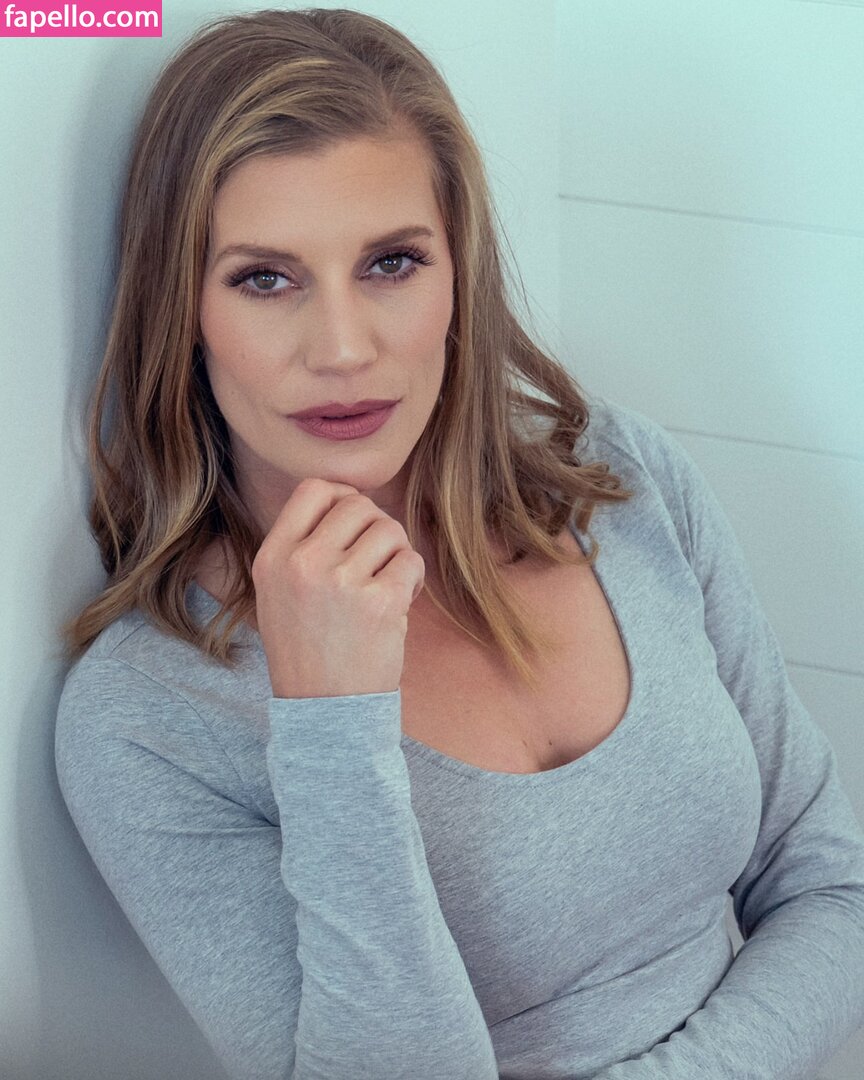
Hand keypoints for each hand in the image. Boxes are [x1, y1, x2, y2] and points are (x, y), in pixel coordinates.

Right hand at [251, 477, 425, 697]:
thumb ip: (302, 545)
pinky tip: (401, 600)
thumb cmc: (307, 648)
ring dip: (397, 553)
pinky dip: (413, 578)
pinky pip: (411, 561)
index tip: (353, 525)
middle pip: (358, 505)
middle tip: (376, 561)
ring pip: (390, 529)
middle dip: (376, 528)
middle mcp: (303, 564)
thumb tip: (351, 500)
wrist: (323, 707)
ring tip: (388, 583)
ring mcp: (341, 582)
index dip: (342, 498)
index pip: (313, 489)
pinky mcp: (378, 603)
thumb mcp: (277, 591)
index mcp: (273, 557)